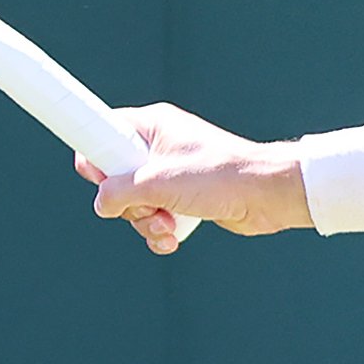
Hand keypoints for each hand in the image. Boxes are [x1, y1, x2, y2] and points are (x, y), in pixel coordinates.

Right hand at [76, 102, 309, 252]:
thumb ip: (118, 192)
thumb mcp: (156, 181)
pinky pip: (156, 218)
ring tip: (167, 224)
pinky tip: (174, 236)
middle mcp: (159, 148)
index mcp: (151, 126)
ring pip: (135, 204)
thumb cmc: (218, 175)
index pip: (103, 132)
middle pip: (116, 178)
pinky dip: (161, 231)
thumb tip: (102, 205)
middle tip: (147, 204)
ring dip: (146, 222)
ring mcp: (172, 175)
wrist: (266, 195)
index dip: (97, 158)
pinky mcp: (184, 199)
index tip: (99, 177)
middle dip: (127, 203)